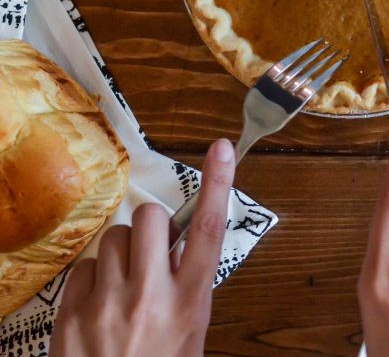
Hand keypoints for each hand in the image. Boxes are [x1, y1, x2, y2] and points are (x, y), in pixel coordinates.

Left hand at [51, 139, 235, 356]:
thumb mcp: (189, 334)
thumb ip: (186, 290)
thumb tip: (178, 250)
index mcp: (191, 301)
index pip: (208, 229)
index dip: (217, 184)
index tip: (220, 149)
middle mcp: (152, 296)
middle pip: (151, 220)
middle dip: (151, 226)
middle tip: (151, 250)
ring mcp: (109, 302)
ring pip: (113, 238)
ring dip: (121, 252)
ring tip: (124, 284)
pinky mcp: (73, 312)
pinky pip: (84, 268)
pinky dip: (93, 279)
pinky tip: (100, 304)